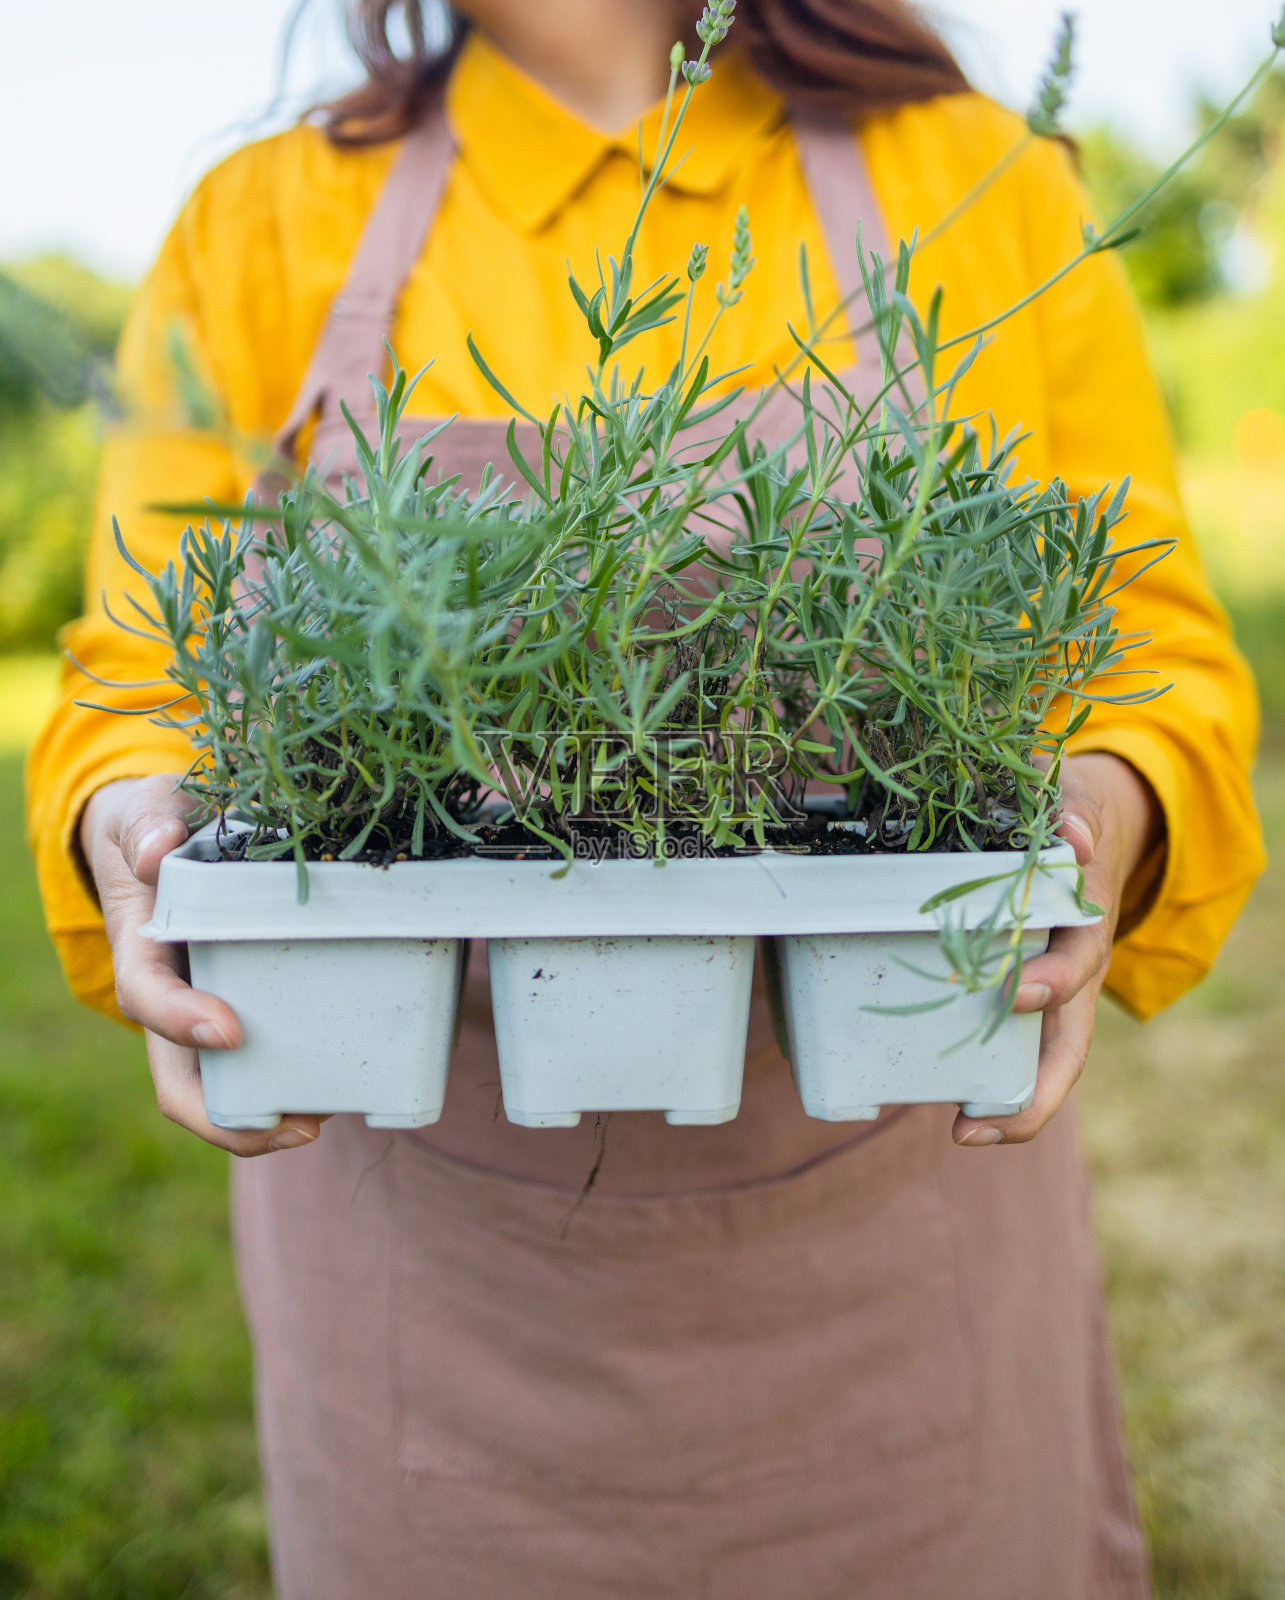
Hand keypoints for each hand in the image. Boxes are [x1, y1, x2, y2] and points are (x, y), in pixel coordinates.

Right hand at [80, 775, 326, 1156]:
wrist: (164, 838)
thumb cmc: (160, 825)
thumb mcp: (148, 809)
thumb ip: (148, 822)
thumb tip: (158, 851)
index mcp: (142, 951)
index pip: (148, 998)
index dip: (181, 1021)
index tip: (232, 1032)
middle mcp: (174, 998)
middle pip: (182, 1081)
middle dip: (231, 1120)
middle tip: (303, 1127)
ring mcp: (211, 1012)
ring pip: (227, 1087)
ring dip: (272, 1113)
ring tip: (334, 1114)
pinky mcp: (251, 1010)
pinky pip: (267, 1061)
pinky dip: (301, 1078)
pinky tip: (352, 1077)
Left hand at [952, 751, 1162, 1148]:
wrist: (1086, 830)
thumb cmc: (1066, 816)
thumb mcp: (1072, 797)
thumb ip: (1069, 806)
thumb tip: (1073, 837)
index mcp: (1084, 924)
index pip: (1077, 962)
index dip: (1050, 982)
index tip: (1014, 994)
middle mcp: (1072, 972)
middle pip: (1067, 1042)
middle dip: (1034, 1083)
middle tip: (978, 1112)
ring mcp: (1049, 992)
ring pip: (1044, 1061)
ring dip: (1014, 1103)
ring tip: (967, 1134)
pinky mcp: (1018, 1000)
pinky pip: (1012, 1052)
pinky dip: (992, 1088)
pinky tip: (950, 1113)